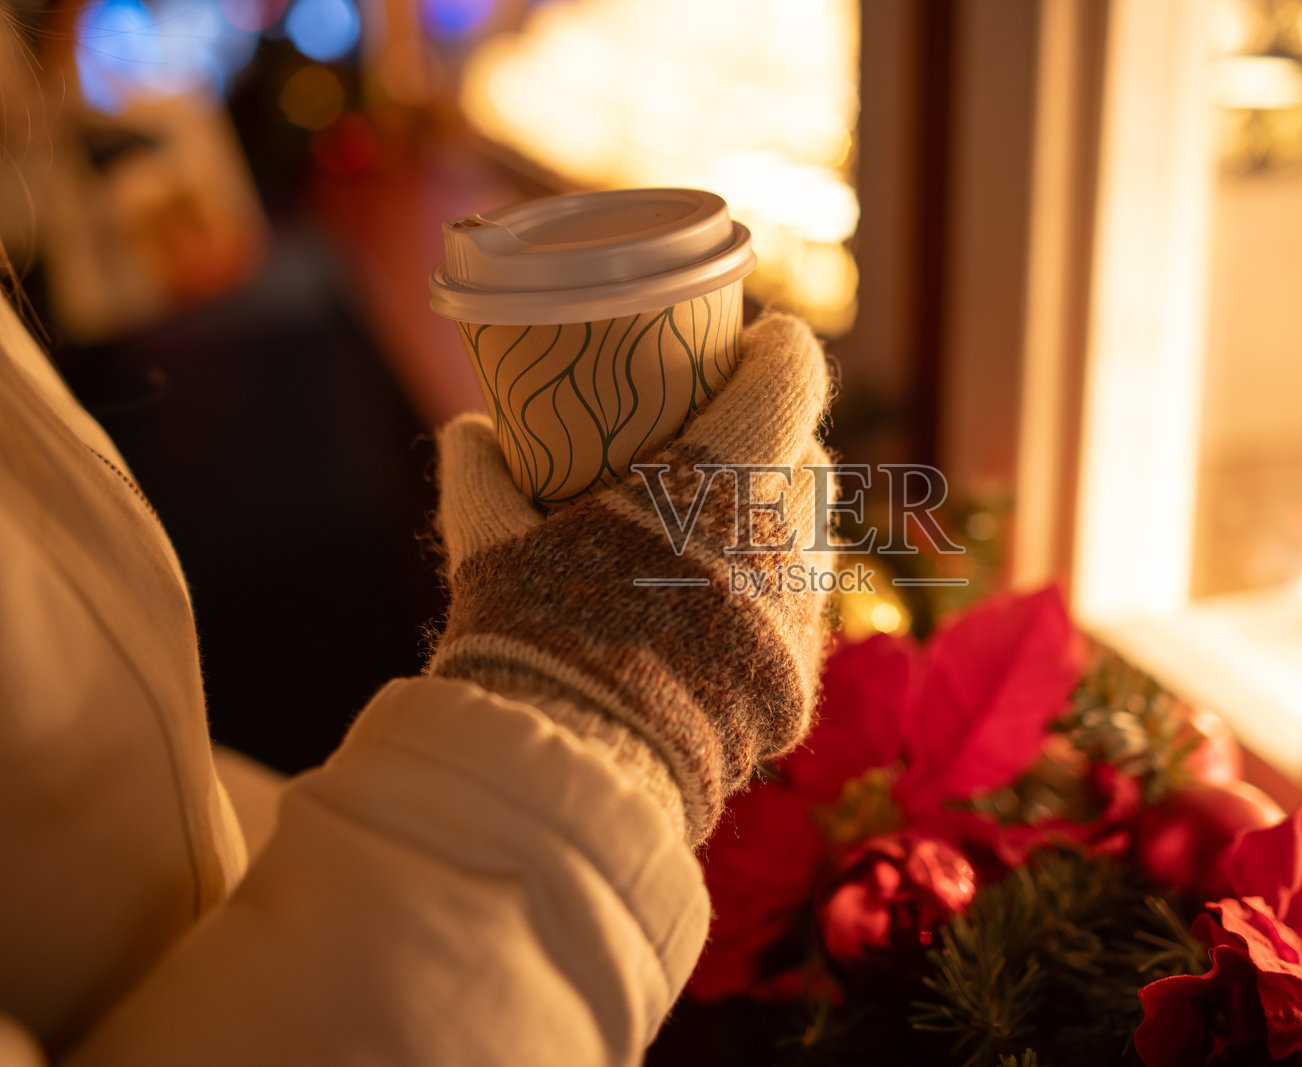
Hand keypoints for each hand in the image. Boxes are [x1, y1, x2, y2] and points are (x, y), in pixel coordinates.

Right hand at [430, 312, 834, 842]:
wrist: (581, 768)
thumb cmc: (535, 633)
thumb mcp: (495, 546)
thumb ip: (482, 477)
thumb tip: (466, 429)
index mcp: (725, 473)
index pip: (790, 375)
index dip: (775, 348)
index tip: (748, 343)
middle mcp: (784, 532)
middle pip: (805, 454)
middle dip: (770, 434)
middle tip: (716, 436)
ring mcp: (800, 610)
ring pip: (808, 535)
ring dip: (773, 515)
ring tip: (716, 522)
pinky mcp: (799, 678)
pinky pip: (796, 612)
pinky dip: (765, 594)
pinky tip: (720, 605)